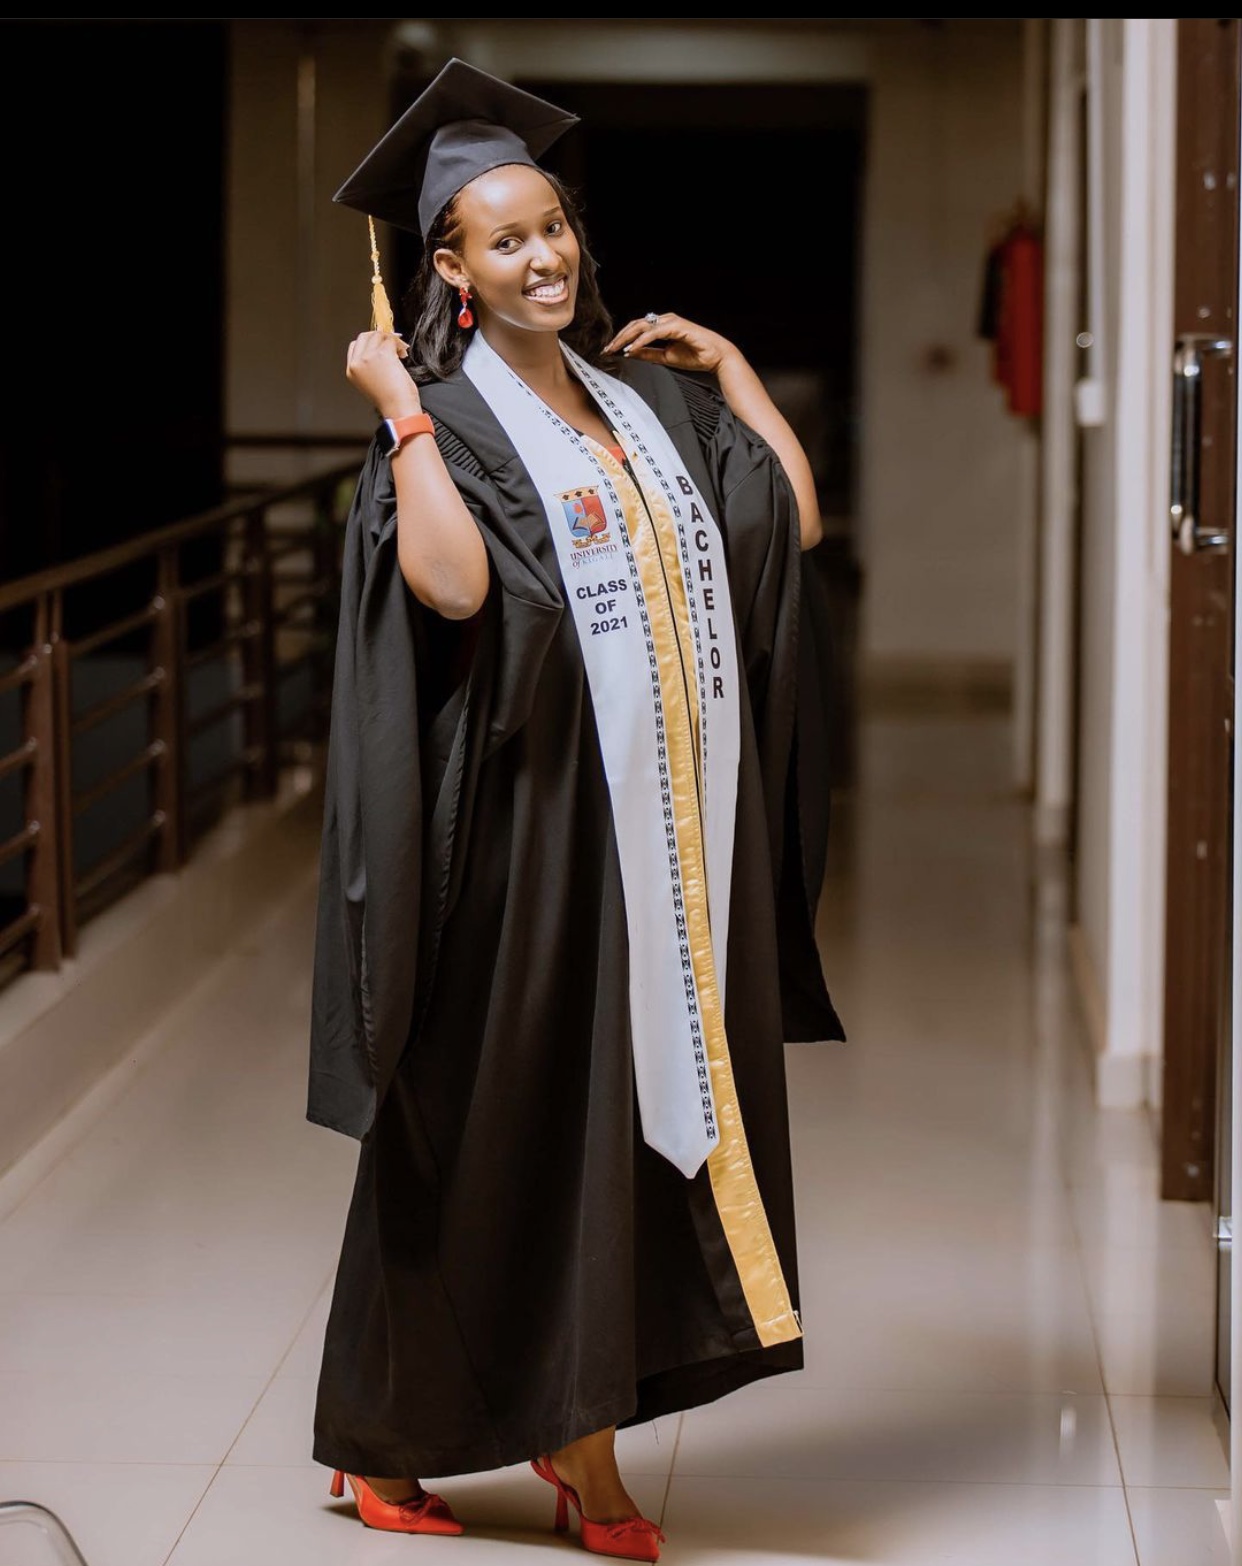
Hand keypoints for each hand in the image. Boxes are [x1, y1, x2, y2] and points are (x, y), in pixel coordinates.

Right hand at [345, 329, 420, 417]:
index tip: (381, 343)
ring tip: (400, 351)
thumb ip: (370, 365)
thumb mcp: (371, 383)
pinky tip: (403, 354)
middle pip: (365, 336)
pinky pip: (391, 340)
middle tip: (392, 343)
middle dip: (380, 337)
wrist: (398, 409)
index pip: (355, 345)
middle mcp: (357, 362)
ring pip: (379, 335)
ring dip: (392, 340)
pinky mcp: (382, 354)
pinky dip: (399, 344)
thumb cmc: (390, 401)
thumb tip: (379, 350)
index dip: (370, 341)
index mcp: (352, 371)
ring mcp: (368, 357)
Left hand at [605, 313, 738, 375]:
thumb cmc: (696, 355)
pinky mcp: (676, 325)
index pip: (637, 329)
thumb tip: (630, 352)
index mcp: (662, 326)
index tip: (610, 350)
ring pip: (642, 326)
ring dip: (626, 337)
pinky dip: (641, 341)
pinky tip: (632, 349)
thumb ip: (648, 354)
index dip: (622, 339)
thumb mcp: (665, 357)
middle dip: (619, 337)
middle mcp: (665, 320)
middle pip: (636, 325)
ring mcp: (670, 321)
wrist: (715, 357)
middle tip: (607, 349)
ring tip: (615, 348)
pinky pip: (653, 332)